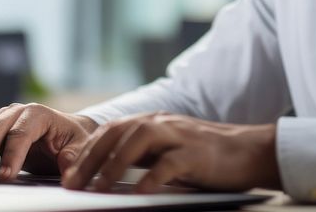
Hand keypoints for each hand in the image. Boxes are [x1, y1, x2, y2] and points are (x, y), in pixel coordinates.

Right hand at [0, 102, 96, 182]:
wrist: (64, 132)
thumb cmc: (72, 140)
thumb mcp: (79, 147)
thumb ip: (73, 157)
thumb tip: (69, 170)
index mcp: (38, 114)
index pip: (22, 132)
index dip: (13, 154)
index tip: (6, 177)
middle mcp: (16, 111)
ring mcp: (1, 117)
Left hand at [61, 113, 279, 193]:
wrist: (247, 151)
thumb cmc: (205, 157)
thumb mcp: (168, 151)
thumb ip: (143, 156)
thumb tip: (106, 175)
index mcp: (153, 122)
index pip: (111, 131)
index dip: (86, 151)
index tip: (68, 174)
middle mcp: (162, 123)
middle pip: (118, 132)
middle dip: (90, 157)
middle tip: (71, 184)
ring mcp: (179, 136)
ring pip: (139, 140)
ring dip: (113, 164)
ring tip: (96, 188)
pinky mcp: (196, 153)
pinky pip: (169, 163)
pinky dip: (150, 178)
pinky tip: (137, 193)